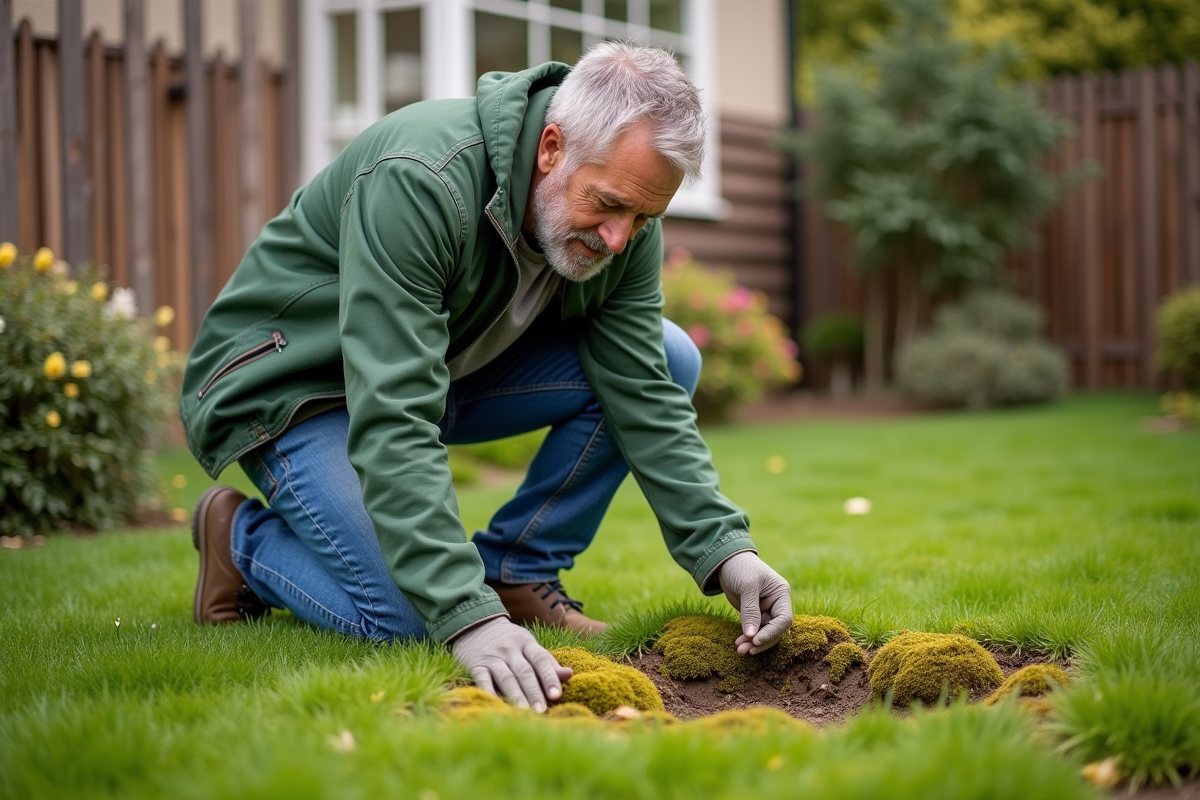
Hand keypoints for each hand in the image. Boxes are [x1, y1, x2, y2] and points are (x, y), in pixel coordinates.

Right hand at [449, 617, 572, 711]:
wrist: (476, 625)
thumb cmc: (510, 642)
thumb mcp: (529, 646)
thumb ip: (548, 662)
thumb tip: (570, 674)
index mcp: (526, 643)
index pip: (541, 660)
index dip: (549, 677)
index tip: (557, 696)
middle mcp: (510, 649)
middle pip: (524, 672)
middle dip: (534, 692)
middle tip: (542, 711)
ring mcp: (492, 656)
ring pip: (506, 677)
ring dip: (515, 696)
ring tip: (524, 713)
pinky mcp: (476, 665)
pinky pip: (482, 679)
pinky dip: (489, 692)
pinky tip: (496, 706)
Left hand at [717, 551, 792, 655]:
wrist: (725, 561)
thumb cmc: (740, 567)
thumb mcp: (746, 586)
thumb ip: (750, 610)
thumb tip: (752, 636)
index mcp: (781, 593)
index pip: (784, 619)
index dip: (772, 633)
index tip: (756, 641)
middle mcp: (776, 604)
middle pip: (775, 630)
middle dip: (761, 642)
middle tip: (745, 650)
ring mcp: (766, 610)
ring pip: (764, 633)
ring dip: (753, 643)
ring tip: (739, 650)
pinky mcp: (754, 614)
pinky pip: (755, 631)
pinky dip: (747, 638)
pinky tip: (738, 644)